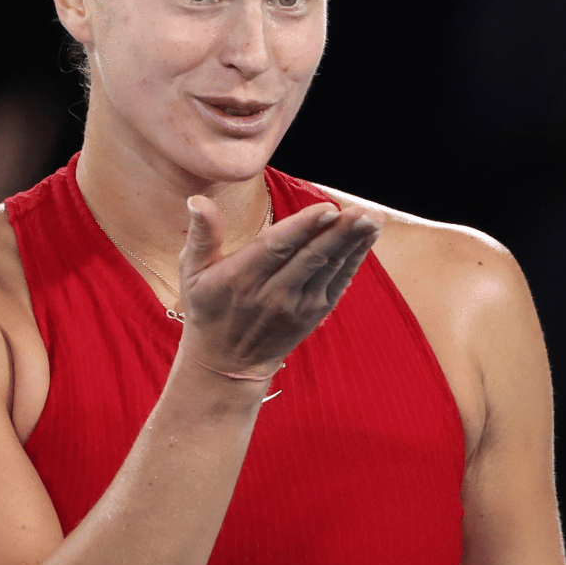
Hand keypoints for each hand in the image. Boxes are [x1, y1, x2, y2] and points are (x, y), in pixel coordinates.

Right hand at [176, 197, 382, 377]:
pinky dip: (354, 260)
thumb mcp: (192, 273)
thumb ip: (201, 235)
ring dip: (354, 242)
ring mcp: (298, 306)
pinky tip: (367, 238)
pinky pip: (338, 282)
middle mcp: (273, 294)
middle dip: (339, 233)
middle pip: (311, 258)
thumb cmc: (208, 309)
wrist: (227, 364)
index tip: (327, 209)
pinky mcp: (315, 313)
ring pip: (329, 268)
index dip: (303, 228)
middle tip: (363, 211)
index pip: (277, 249)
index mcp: (242, 278)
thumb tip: (198, 200)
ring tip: (373, 218)